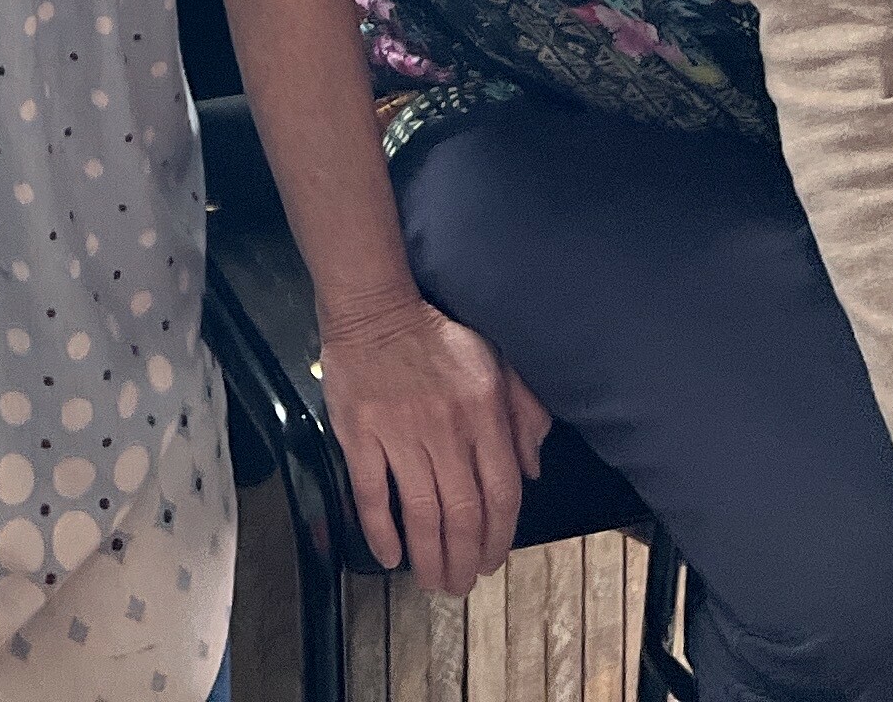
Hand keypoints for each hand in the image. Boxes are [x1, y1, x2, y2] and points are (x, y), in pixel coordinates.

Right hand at [315, 296, 553, 597]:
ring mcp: (400, 433)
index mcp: (484, 412)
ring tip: (432, 581)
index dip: (500, 536)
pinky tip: (390, 556)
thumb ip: (524, 413)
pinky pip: (371, 494)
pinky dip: (381, 531)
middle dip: (465, 559)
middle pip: (463, 513)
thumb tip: (533, 470)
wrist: (373, 307)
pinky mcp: (359, 434)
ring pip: (421, 512)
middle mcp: (447, 428)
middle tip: (461, 585)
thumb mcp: (495, 362)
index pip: (502, 491)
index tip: (493, 562)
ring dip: (429, 556)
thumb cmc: (437, 335)